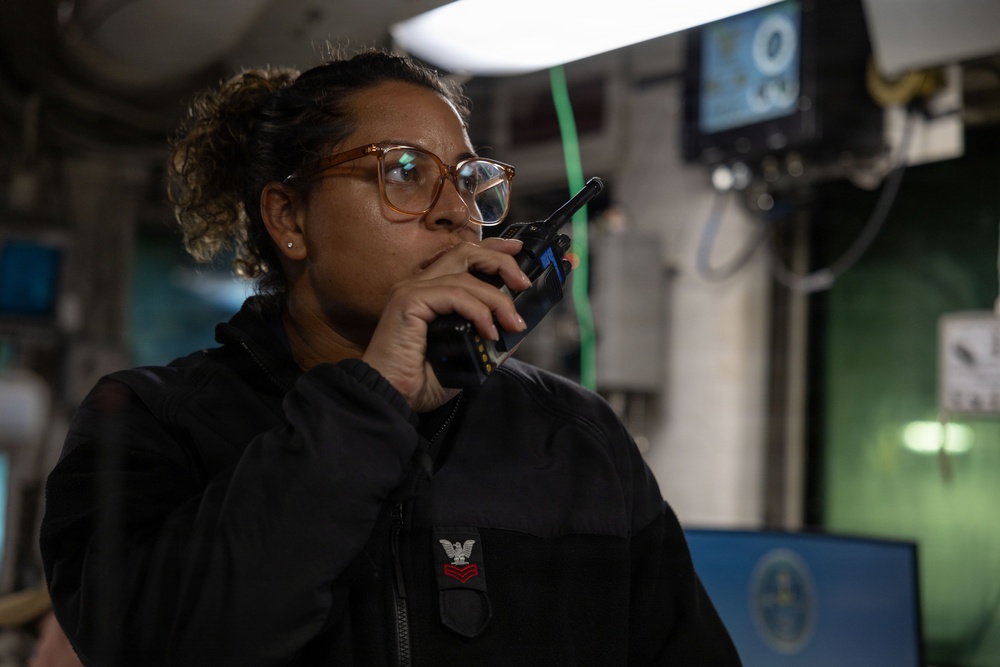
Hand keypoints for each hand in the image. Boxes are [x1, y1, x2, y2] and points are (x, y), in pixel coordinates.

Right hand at [362, 237, 530, 411]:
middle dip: (500, 261)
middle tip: (523, 283)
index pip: (462, 257)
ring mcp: (412, 290)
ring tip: (513, 324)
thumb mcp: (467, 355)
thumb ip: (488, 336)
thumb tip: (517, 326)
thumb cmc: (419, 381)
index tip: (517, 250)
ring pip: (465, 277)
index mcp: (430, 292)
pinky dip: (478, 311)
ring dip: (497, 299)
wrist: (390, 397)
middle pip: (464, 252)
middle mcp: (419, 285)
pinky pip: (454, 295)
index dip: (491, 249)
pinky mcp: (409, 301)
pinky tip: (489, 331)